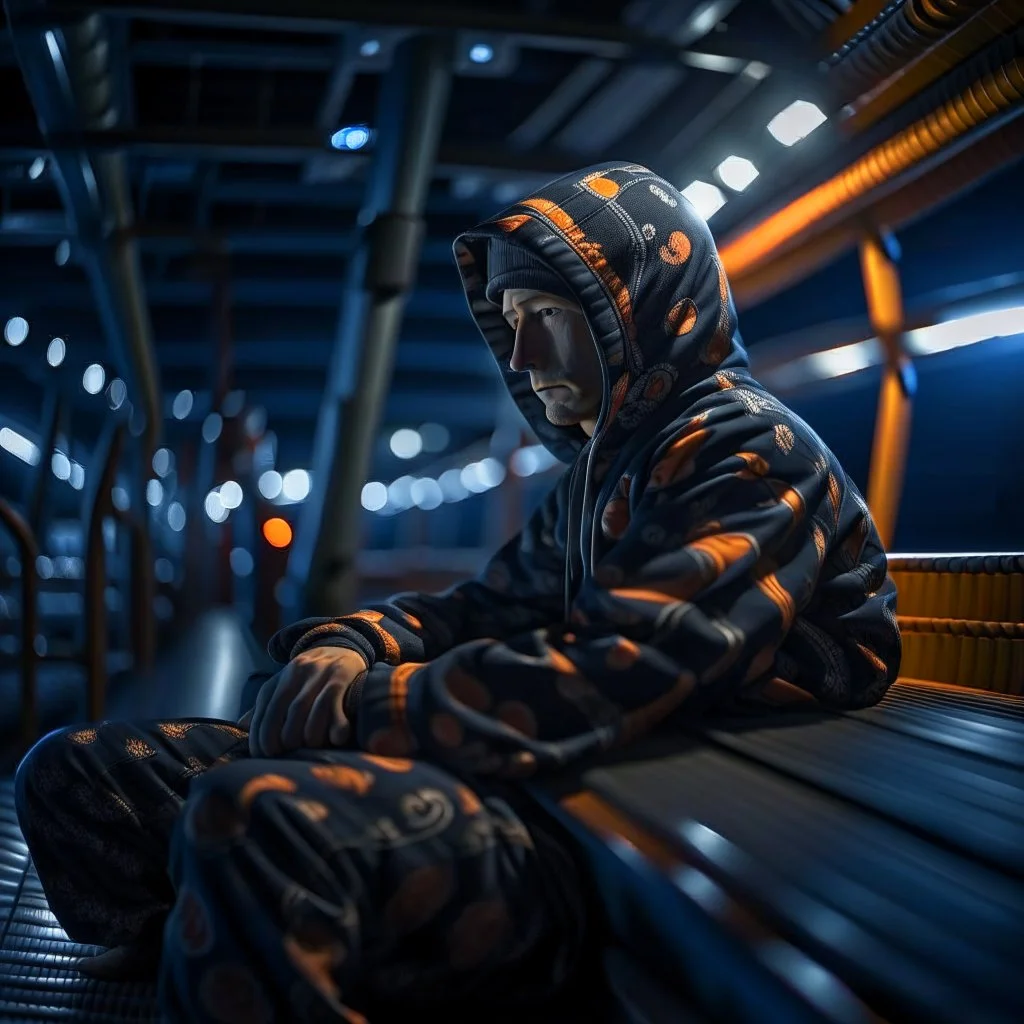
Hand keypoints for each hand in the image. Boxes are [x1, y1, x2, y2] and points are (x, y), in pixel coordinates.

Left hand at [243, 647, 367, 756]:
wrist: (341, 647)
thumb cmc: (310, 678)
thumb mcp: (285, 687)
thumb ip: (265, 706)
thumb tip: (241, 726)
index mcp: (278, 681)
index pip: (263, 715)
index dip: (262, 741)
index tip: (268, 758)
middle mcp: (295, 674)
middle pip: (282, 714)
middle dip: (286, 741)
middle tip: (293, 755)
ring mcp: (318, 673)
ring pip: (304, 709)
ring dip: (308, 736)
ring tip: (314, 748)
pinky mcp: (340, 675)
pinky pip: (331, 703)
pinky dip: (333, 725)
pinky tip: (336, 739)